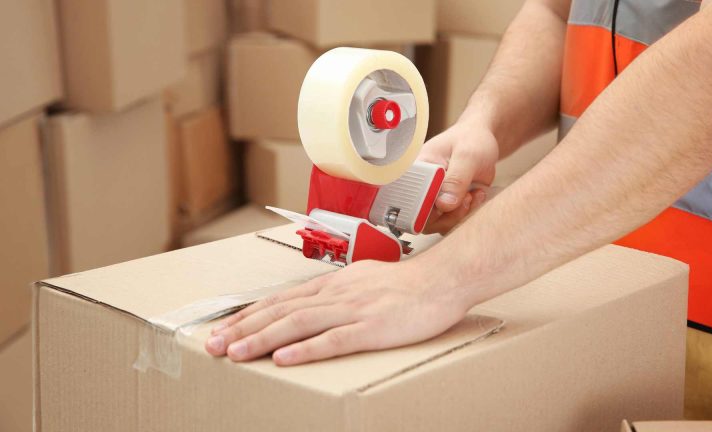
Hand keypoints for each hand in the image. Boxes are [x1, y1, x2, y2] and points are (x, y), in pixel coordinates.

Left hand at [204, 259, 468, 365]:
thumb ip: (336, 294)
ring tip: (235, 353)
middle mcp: (335, 294)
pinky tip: (284, 359)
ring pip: (298, 324)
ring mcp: (353, 310)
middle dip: (243, 328)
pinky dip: (306, 350)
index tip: (223, 328)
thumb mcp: (363, 282)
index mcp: (332, 285)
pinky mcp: (372, 328)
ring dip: (262, 338)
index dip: (248, 315)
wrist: (442, 280)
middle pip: (280, 311)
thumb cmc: (405, 286)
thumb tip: (310, 307)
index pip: (280, 300)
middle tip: (213, 345)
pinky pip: (334, 340)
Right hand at [419, 121, 498, 233]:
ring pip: (437, 224)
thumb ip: (456, 179)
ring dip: (458, 215)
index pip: (408, 198)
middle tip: (465, 197)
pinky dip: (466, 215)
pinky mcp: (446, 206)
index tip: (444, 204)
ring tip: (472, 194)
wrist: (481, 142)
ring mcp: (433, 198)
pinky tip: (475, 196)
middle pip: (421, 218)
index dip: (424, 208)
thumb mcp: (467, 155)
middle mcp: (420, 187)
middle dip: (447, 214)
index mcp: (416, 170)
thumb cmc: (471, 140)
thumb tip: (444, 204)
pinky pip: (450, 222)